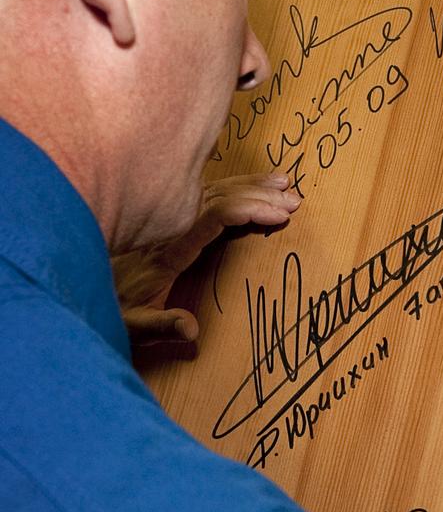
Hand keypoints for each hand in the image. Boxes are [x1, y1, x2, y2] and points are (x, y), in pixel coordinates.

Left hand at [112, 173, 300, 344]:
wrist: (78, 281)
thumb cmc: (110, 307)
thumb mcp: (132, 325)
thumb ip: (160, 325)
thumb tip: (192, 328)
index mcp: (168, 249)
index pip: (213, 217)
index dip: (248, 210)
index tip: (279, 214)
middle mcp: (170, 226)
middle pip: (221, 197)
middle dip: (260, 196)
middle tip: (295, 201)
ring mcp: (170, 218)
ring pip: (215, 190)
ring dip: (252, 186)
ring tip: (285, 183)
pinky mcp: (170, 217)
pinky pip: (207, 193)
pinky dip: (235, 186)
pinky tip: (253, 185)